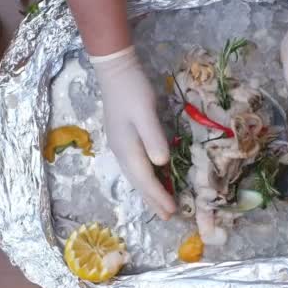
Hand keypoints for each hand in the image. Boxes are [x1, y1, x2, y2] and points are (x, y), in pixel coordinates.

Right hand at [91, 46, 175, 219]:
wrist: (115, 71)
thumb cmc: (132, 90)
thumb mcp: (145, 112)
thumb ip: (153, 138)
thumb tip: (160, 164)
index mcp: (127, 148)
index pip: (145, 179)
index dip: (158, 196)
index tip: (172, 211)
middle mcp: (122, 152)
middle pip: (138, 182)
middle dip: (153, 200)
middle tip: (168, 216)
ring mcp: (120, 146)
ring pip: (136, 176)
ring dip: (149, 192)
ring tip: (161, 205)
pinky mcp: (123, 139)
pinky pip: (135, 167)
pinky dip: (145, 178)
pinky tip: (152, 179)